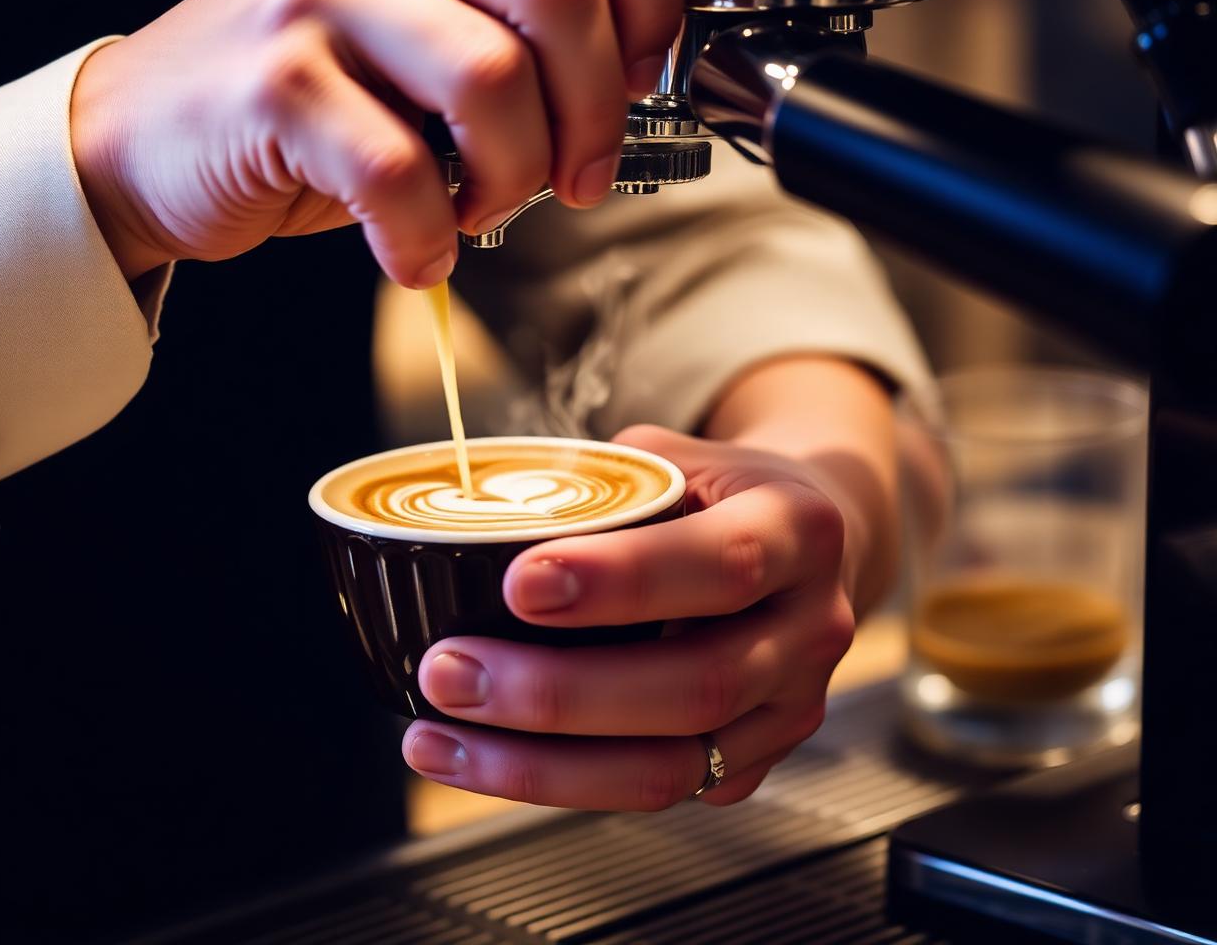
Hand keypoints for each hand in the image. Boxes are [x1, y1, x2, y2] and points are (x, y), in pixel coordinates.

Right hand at [69, 0, 681, 287]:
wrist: (158, 124)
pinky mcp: (278, 79)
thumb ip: (530, 3)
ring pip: (492, 83)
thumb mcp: (435, 4)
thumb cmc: (320, 74)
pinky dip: (429, 238)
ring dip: (513, 180)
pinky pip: (401, 173)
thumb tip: (646, 66)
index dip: (660, 11)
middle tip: (575, 174)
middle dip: (594, 115)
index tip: (638, 81)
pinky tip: (418, 248)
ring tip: (482, 206)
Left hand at [402, 424, 859, 808]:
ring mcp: (787, 710)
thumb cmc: (714, 494)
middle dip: (558, 693)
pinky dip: (556, 783)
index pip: (722, 564)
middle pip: (696, 686)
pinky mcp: (749, 766)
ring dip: (539, 763)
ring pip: (669, 768)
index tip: (520, 584)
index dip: (622, 580)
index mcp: (798, 530)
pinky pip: (651, 792)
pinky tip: (482, 757)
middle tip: (450, 670)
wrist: (797, 548)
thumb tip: (477, 509)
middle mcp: (808, 629)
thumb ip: (594, 482)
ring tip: (439, 734)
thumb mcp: (674, 457)